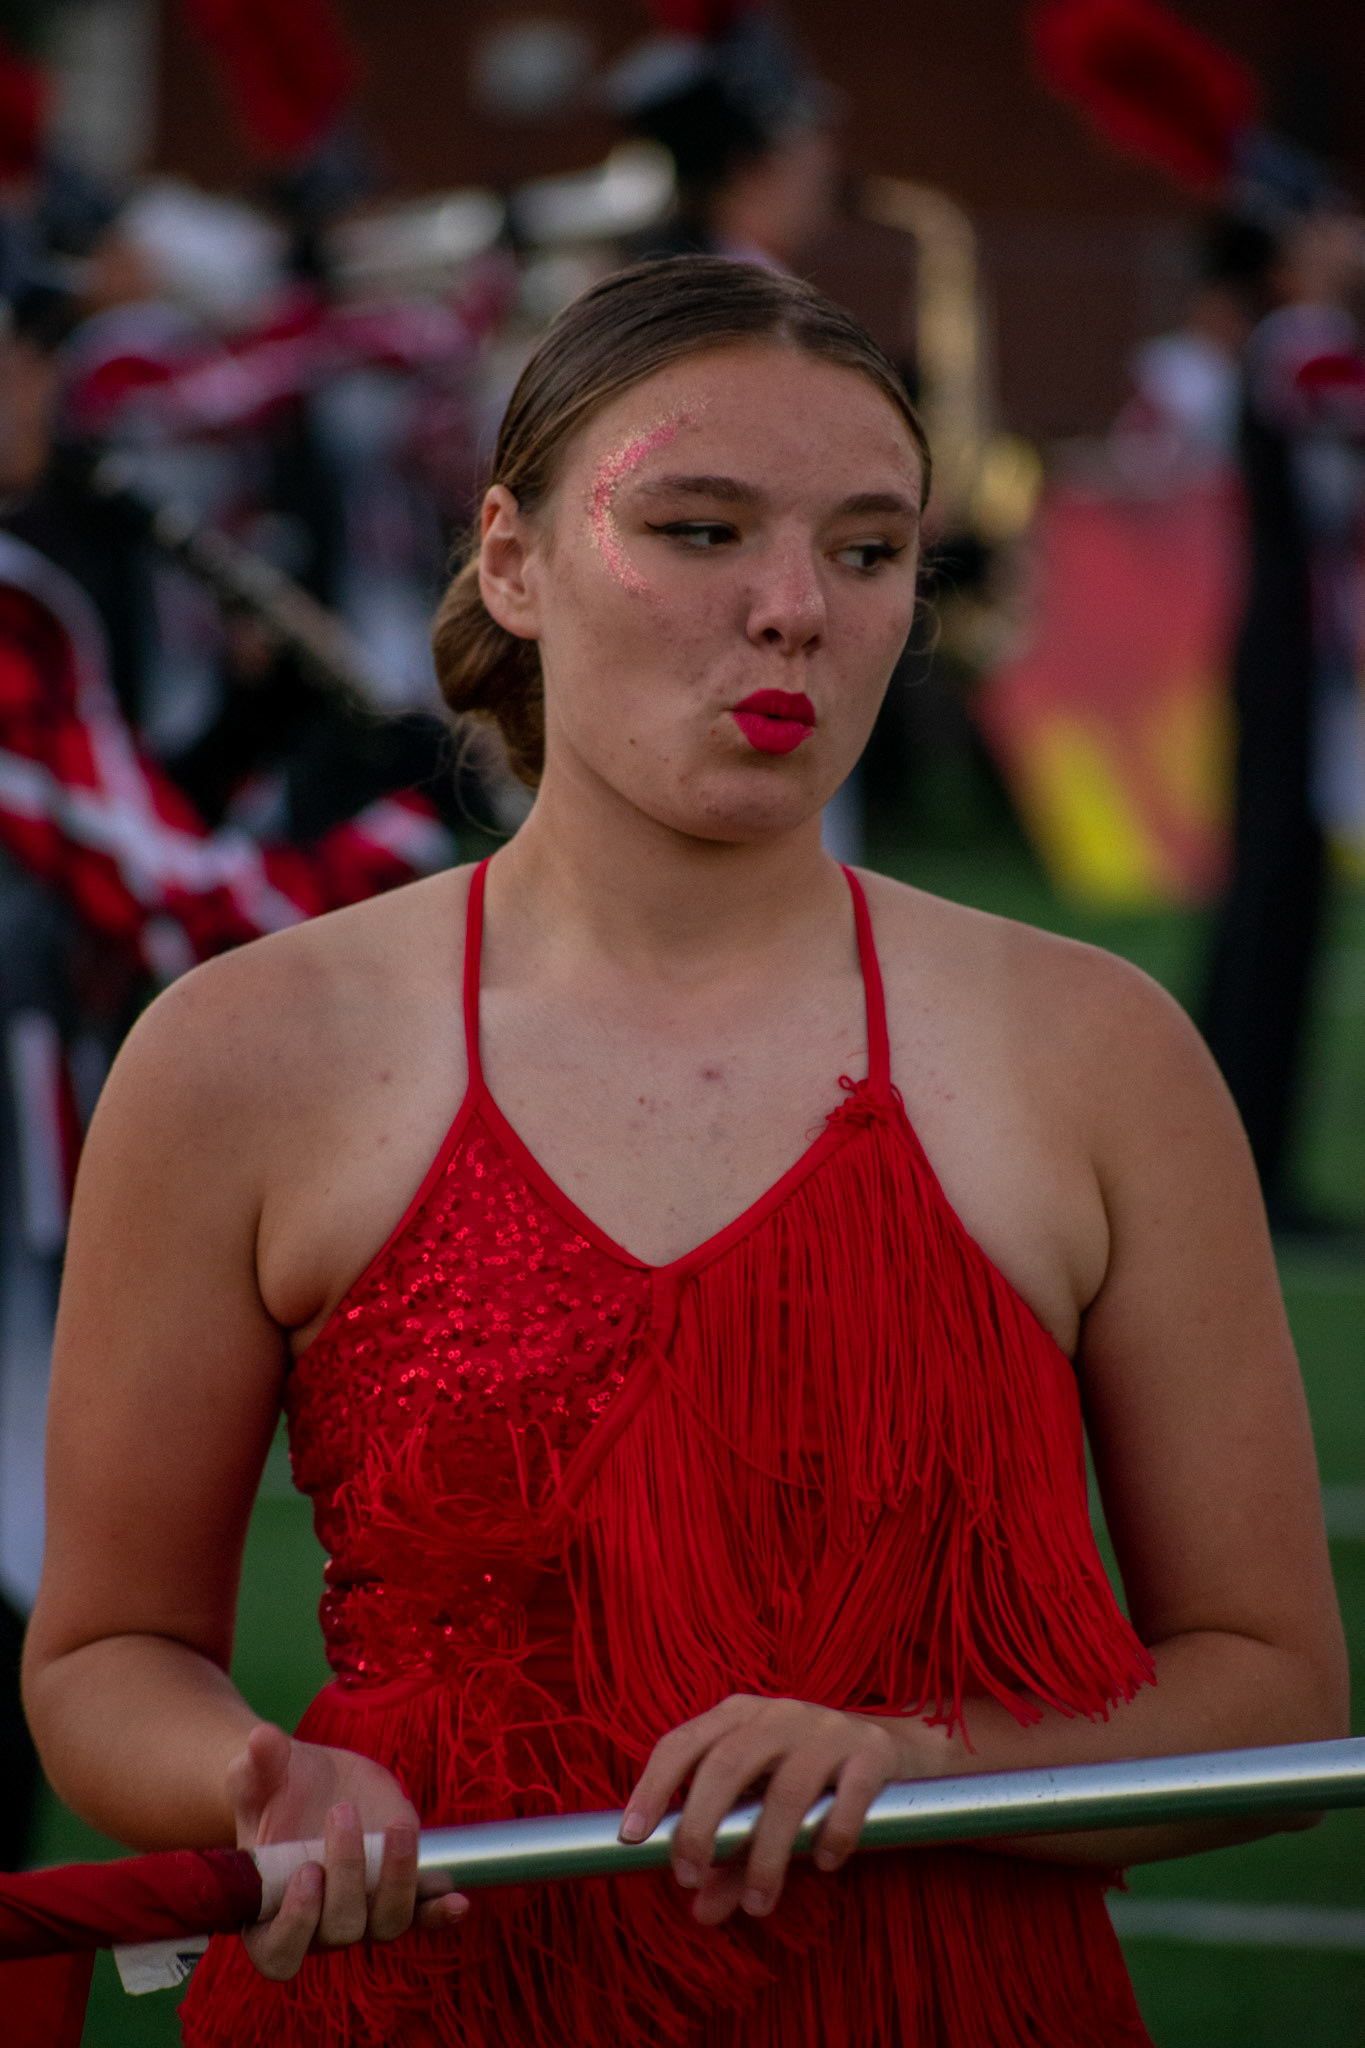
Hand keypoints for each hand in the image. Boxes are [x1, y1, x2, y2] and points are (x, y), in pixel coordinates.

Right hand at [228, 1722, 467, 1979]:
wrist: (312, 1785)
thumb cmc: (274, 1791)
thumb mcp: (259, 1777)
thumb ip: (256, 1767)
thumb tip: (260, 1739)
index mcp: (268, 1916)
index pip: (278, 1953)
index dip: (295, 1925)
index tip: (309, 1872)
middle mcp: (318, 1928)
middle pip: (339, 1931)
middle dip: (347, 1874)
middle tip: (342, 1814)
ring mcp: (363, 1915)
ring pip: (386, 1925)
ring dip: (397, 1881)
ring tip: (398, 1828)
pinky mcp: (399, 1893)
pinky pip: (423, 1917)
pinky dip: (440, 1913)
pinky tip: (458, 1900)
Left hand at [619, 1694, 928, 1926]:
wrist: (889, 1747)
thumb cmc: (807, 1779)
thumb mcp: (761, 1810)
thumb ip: (731, 1858)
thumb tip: (700, 1913)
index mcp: (738, 1716)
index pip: (682, 1743)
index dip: (653, 1787)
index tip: (632, 1838)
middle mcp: (777, 1714)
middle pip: (727, 1763)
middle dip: (701, 1824)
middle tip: (688, 1878)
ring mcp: (826, 1728)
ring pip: (787, 1790)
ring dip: (767, 1854)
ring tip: (757, 1904)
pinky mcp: (871, 1751)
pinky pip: (849, 1795)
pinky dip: (833, 1833)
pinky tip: (825, 1864)